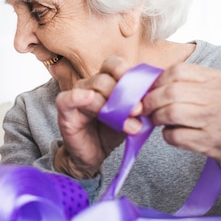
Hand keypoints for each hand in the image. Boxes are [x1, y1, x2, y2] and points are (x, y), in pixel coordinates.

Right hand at [55, 57, 142, 177]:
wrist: (94, 155)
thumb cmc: (111, 132)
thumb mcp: (131, 117)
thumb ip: (140, 105)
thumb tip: (156, 97)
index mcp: (106, 81)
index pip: (114, 65)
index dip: (127, 71)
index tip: (143, 87)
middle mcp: (89, 84)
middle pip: (105, 78)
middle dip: (125, 94)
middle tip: (140, 111)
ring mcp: (76, 95)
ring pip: (93, 88)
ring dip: (113, 106)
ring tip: (131, 125)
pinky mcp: (65, 110)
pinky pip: (67, 98)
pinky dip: (78, 97)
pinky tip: (89, 99)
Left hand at [142, 62, 220, 187]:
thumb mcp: (215, 86)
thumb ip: (187, 81)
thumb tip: (150, 83)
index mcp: (215, 79)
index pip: (177, 71)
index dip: (157, 81)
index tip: (149, 89)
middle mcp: (217, 97)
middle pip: (171, 93)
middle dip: (151, 101)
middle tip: (146, 107)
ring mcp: (214, 120)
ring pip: (171, 113)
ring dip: (157, 117)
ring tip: (157, 119)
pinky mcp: (210, 142)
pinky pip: (176, 136)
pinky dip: (167, 135)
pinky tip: (171, 133)